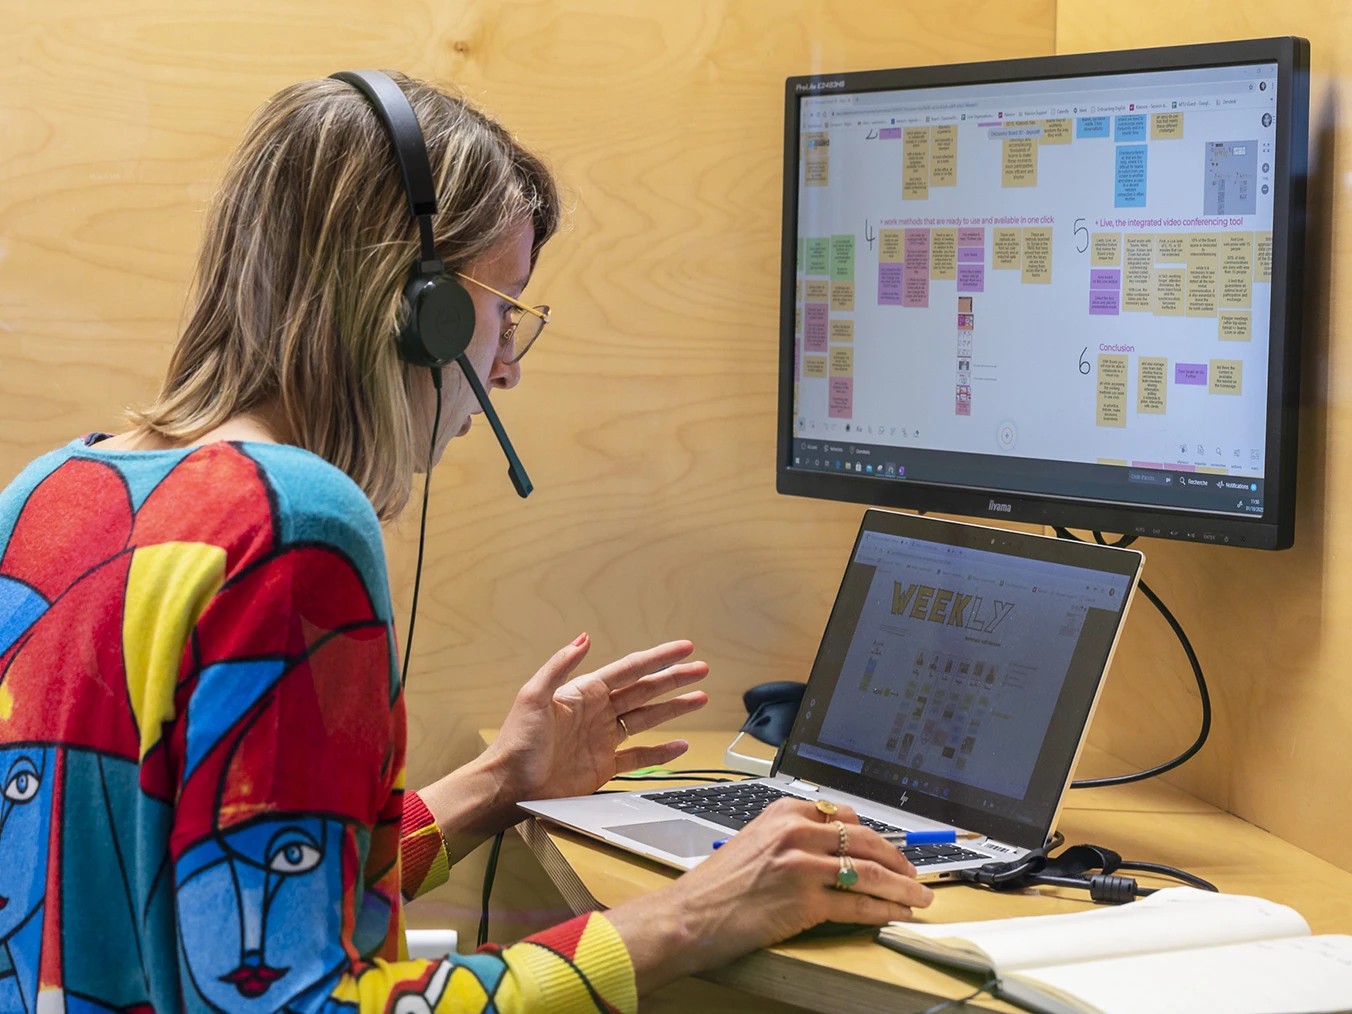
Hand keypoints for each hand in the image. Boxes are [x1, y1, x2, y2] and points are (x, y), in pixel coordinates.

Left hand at [485, 634, 708, 803]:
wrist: (509, 785)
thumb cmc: (516, 741)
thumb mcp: (534, 696)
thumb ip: (560, 666)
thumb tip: (583, 638)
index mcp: (585, 692)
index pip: (630, 670)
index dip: (659, 658)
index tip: (684, 648)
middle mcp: (598, 712)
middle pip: (645, 691)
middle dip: (674, 679)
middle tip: (702, 669)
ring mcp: (603, 739)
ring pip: (648, 719)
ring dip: (674, 708)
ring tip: (700, 698)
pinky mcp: (604, 766)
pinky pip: (639, 757)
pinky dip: (661, 752)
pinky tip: (680, 745)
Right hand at [605, 798, 933, 992]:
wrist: (689, 916)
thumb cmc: (718, 885)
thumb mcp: (755, 841)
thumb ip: (793, 835)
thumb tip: (835, 842)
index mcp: (785, 812)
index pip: (846, 817)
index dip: (876, 836)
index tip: (889, 849)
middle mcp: (796, 832)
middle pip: (866, 841)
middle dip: (899, 860)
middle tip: (915, 874)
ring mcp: (803, 866)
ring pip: (870, 873)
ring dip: (903, 888)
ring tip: (919, 897)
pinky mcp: (806, 901)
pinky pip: (858, 904)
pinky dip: (884, 910)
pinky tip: (897, 914)